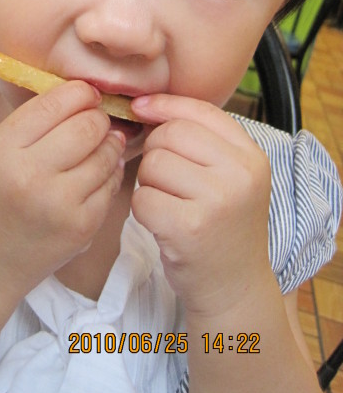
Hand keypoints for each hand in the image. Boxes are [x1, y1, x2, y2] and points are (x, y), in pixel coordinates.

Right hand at [0, 80, 125, 301]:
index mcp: (1, 150)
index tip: (86, 95)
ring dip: (109, 144)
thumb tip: (84, 95)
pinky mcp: (81, 227)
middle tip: (94, 121)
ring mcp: (58, 204)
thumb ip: (32, 122)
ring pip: (106, 153)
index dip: (80, 92)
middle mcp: (29, 176)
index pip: (55, 102)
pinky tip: (97, 174)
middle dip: (97, 118)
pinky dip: (110, 173)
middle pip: (87, 125)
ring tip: (99, 145)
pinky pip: (111, 184)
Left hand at [130, 94, 272, 317]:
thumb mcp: (229, 176)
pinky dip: (143, 209)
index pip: (199, 111)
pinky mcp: (188, 228)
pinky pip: (142, 197)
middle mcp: (239, 175)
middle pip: (169, 135)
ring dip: (149, 183)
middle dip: (155, 152)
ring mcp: (216, 202)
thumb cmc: (221, 224)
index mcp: (251, 156)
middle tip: (167, 180)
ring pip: (152, 164)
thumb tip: (144, 104)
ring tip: (170, 203)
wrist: (234, 287)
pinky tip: (163, 223)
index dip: (164, 105)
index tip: (141, 108)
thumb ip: (199, 139)